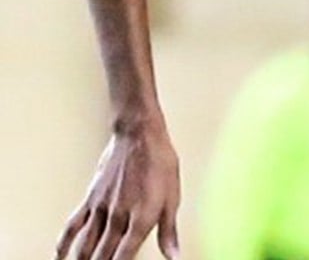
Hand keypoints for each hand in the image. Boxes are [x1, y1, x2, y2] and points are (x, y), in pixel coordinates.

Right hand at [56, 126, 180, 259]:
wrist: (139, 135)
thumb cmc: (160, 162)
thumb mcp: (173, 196)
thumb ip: (169, 231)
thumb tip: (175, 255)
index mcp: (141, 218)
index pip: (124, 257)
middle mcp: (118, 217)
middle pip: (102, 256)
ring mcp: (101, 209)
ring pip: (85, 246)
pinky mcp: (90, 200)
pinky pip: (72, 226)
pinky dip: (63, 245)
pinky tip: (59, 257)